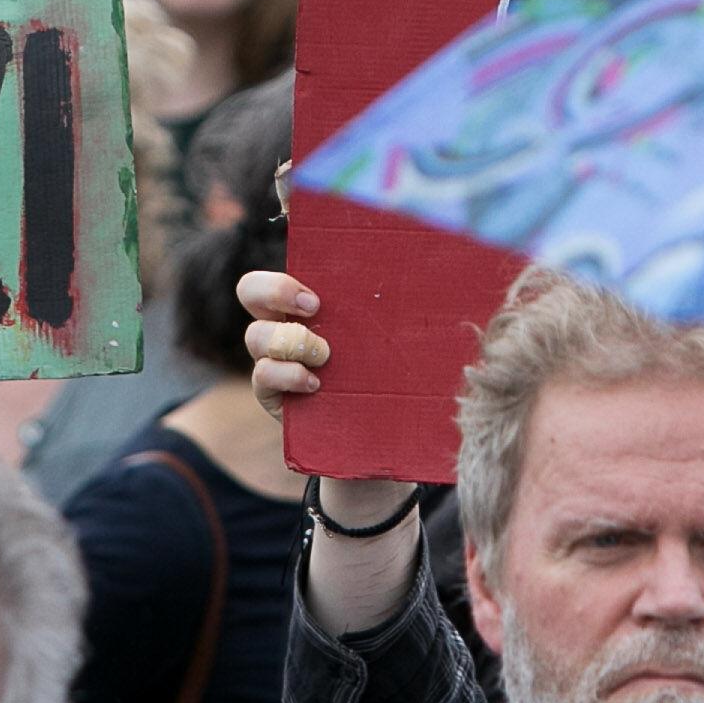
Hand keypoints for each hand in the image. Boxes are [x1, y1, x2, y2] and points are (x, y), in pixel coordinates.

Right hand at [236, 271, 412, 535]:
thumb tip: (453, 273)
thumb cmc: (394, 369)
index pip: (280, 270)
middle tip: (316, 310)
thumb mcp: (398, 336)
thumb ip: (404, 306)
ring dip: (290, 342)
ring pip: (255, 337)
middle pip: (250, 290)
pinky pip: (262, 379)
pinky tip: (316, 386)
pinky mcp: (273, 397)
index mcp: (308, 300)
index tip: (318, 296)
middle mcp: (283, 324)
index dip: (284, 278)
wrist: (385, 431)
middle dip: (276, 292)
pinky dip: (286, 377)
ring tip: (326, 358)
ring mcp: (273, 361)